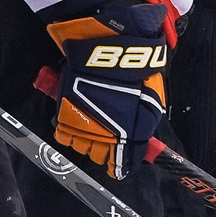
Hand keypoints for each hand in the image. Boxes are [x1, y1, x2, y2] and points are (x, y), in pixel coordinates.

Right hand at [43, 0, 170, 179]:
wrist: (106, 50)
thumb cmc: (133, 69)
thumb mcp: (151, 96)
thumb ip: (146, 118)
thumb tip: (144, 137)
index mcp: (132, 133)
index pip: (124, 162)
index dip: (121, 165)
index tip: (119, 166)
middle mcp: (107, 135)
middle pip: (101, 156)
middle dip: (104, 151)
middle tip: (106, 140)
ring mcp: (84, 126)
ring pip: (82, 147)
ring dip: (86, 141)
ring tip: (91, 128)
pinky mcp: (65, 114)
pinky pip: (64, 135)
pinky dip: (69, 132)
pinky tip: (77, 121)